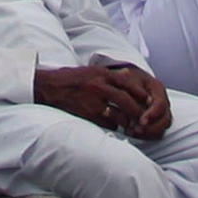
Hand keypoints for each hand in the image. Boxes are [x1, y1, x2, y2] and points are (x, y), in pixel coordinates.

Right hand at [30, 65, 144, 130]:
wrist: (49, 87)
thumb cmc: (70, 78)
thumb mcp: (91, 70)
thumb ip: (110, 74)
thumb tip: (129, 75)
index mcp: (101, 74)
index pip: (128, 83)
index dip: (140, 93)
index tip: (148, 100)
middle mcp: (99, 87)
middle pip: (125, 100)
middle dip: (137, 110)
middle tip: (143, 117)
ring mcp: (93, 102)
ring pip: (118, 114)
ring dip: (126, 121)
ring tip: (131, 126)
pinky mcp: (87, 114)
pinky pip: (107, 123)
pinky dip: (113, 126)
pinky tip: (114, 126)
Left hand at [100, 62, 173, 141]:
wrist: (126, 80)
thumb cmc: (127, 78)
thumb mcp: (128, 78)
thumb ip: (133, 86)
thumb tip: (144, 98)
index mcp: (157, 89)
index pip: (161, 105)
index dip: (153, 114)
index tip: (142, 121)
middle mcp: (162, 102)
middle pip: (165, 120)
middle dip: (152, 128)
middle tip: (137, 130)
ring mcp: (159, 113)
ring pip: (161, 129)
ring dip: (148, 134)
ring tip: (131, 132)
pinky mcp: (154, 122)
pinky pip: (155, 133)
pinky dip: (144, 136)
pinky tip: (131, 133)